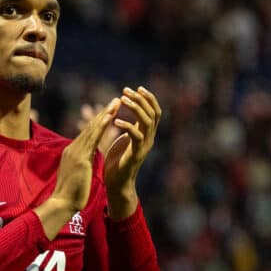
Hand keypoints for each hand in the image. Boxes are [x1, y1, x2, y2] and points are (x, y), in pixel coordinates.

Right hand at [34, 98, 119, 239]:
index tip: (109, 111)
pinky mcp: (81, 158)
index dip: (99, 121)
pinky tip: (109, 117)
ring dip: (105, 115)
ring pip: (92, 129)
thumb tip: (87, 159)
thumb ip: (82, 163)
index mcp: (72, 152)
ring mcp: (76, 152)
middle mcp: (73, 148)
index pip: (88, 133)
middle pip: (90, 127)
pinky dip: (101, 126)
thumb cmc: (70, 194)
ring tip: (115, 103)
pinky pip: (93, 139)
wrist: (62, 204)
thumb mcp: (77, 174)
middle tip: (115, 100)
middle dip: (104, 113)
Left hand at [104, 86, 161, 218]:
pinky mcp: (136, 154)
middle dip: (141, 99)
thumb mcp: (123, 139)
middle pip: (153, 113)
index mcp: (146, 134)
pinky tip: (116, 121)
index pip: (155, 111)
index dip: (148, 98)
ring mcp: (144, 146)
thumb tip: (121, 110)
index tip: (137, 88)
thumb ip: (127, 125)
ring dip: (135, 108)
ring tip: (122, 100)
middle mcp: (149, 138)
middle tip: (126, 91)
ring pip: (147, 122)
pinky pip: (136, 136)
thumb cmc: (117, 161)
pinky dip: (127, 126)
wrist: (117, 183)